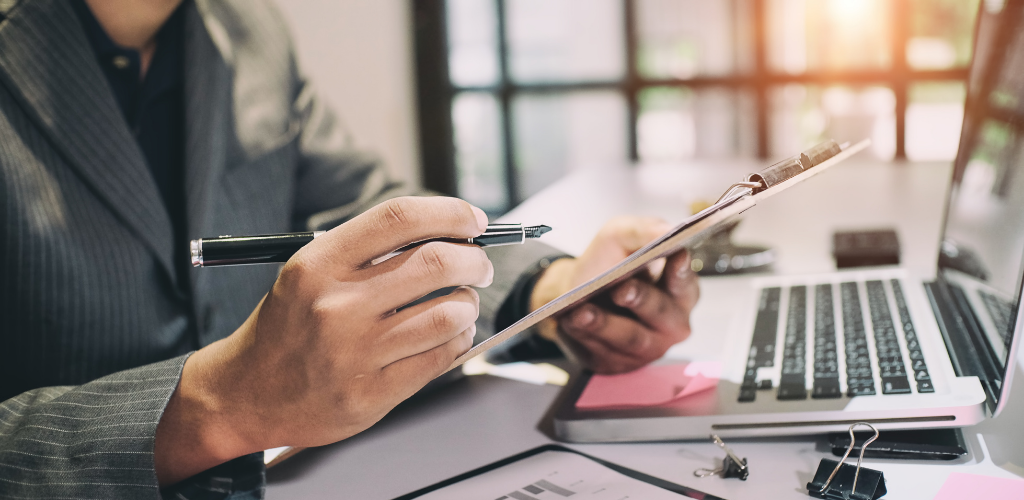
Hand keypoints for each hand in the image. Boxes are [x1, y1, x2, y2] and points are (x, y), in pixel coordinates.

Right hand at [155, 197, 492, 484]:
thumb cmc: (288, 327)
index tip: (474, 220)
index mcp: (319, 264)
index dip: (450, 213)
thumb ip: (368, 252)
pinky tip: (451, 335)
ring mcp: (355, 352)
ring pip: (449, 313)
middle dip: (473, 260)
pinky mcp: (372, 393)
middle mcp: (337, 305)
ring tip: (462, 304)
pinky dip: (459, 339)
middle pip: (436, 263)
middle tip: (478, 265)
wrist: (246, 394)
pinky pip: (441, 357)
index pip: (400, 218)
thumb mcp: (310, 272)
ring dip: (469, 304)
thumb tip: (446, 232)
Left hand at [530, 217, 698, 373]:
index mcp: (680, 292)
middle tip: (621, 289)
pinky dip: (586, 337)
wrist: (574, 293)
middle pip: (661, 314)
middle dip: (641, 300)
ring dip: (605, 324)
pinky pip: (605, 353)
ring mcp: (647, 348)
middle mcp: (671, 324)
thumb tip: (667, 230)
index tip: (675, 256)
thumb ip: (643, 230)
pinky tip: (570, 323)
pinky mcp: (619, 362)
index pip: (686, 284)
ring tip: (581, 311)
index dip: (681, 273)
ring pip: (630, 338)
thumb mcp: (620, 236)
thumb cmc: (607, 264)